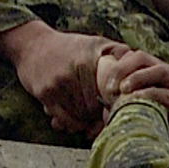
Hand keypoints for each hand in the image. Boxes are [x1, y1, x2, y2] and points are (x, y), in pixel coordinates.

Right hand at [0, 19, 111, 134]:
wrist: (32, 44)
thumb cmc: (68, 46)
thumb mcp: (93, 43)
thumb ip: (116, 51)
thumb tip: (136, 58)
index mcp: (87, 61)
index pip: (107, 93)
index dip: (114, 104)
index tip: (117, 109)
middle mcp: (71, 73)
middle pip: (93, 108)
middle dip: (100, 116)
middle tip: (103, 119)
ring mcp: (56, 84)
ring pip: (78, 116)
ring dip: (86, 122)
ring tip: (91, 120)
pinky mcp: (44, 94)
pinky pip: (62, 118)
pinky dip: (71, 124)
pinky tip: (76, 122)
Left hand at [96, 45, 168, 153]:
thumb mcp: (150, 109)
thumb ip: (131, 106)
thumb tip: (105, 113)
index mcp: (158, 72)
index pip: (134, 57)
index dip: (117, 67)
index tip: (104, 87)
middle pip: (142, 57)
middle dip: (122, 68)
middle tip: (108, 87)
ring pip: (158, 70)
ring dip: (137, 77)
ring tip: (122, 89)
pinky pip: (167, 93)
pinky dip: (150, 94)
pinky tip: (137, 101)